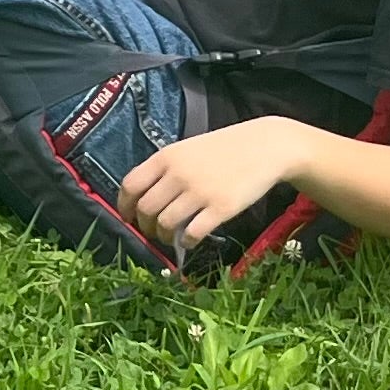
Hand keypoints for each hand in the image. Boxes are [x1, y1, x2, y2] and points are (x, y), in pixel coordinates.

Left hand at [115, 122, 311, 255]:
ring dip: (163, 236)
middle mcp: (178, 174)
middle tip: (151, 231)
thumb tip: (145, 198)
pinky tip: (189, 240)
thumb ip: (166, 170)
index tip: (127, 217)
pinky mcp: (221, 208)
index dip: (124, 205)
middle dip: (144, 226)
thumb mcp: (187, 149)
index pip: (130, 185)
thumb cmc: (224, 149)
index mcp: (166, 157)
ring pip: (165, 224)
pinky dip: (185, 241)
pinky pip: (192, 233)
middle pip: (145, 208)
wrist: (264, 147)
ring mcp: (199, 192)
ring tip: (169, 237)